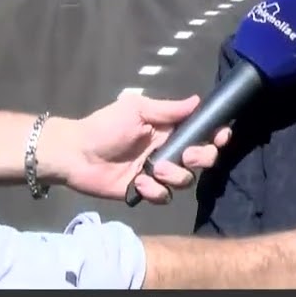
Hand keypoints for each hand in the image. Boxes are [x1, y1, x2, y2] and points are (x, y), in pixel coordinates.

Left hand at [46, 91, 231, 203]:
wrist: (75, 154)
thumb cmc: (105, 126)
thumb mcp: (137, 110)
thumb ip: (168, 109)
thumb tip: (198, 100)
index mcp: (169, 130)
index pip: (201, 133)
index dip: (216, 135)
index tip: (221, 136)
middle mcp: (168, 151)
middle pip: (202, 159)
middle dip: (201, 158)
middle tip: (186, 156)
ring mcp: (157, 173)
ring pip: (185, 180)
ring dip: (174, 176)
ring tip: (153, 170)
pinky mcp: (144, 191)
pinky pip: (163, 196)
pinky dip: (154, 191)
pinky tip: (137, 182)